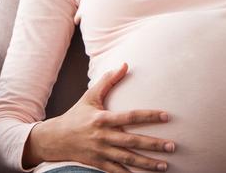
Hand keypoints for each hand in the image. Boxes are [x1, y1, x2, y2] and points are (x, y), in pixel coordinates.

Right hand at [23, 63, 174, 172]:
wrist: (53, 139)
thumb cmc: (76, 115)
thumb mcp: (90, 96)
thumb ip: (108, 80)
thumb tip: (125, 64)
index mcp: (103, 119)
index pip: (130, 116)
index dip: (149, 116)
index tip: (167, 116)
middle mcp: (103, 136)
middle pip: (132, 141)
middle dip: (153, 145)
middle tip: (172, 146)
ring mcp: (100, 152)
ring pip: (127, 159)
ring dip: (147, 163)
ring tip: (164, 165)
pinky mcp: (97, 163)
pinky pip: (116, 171)